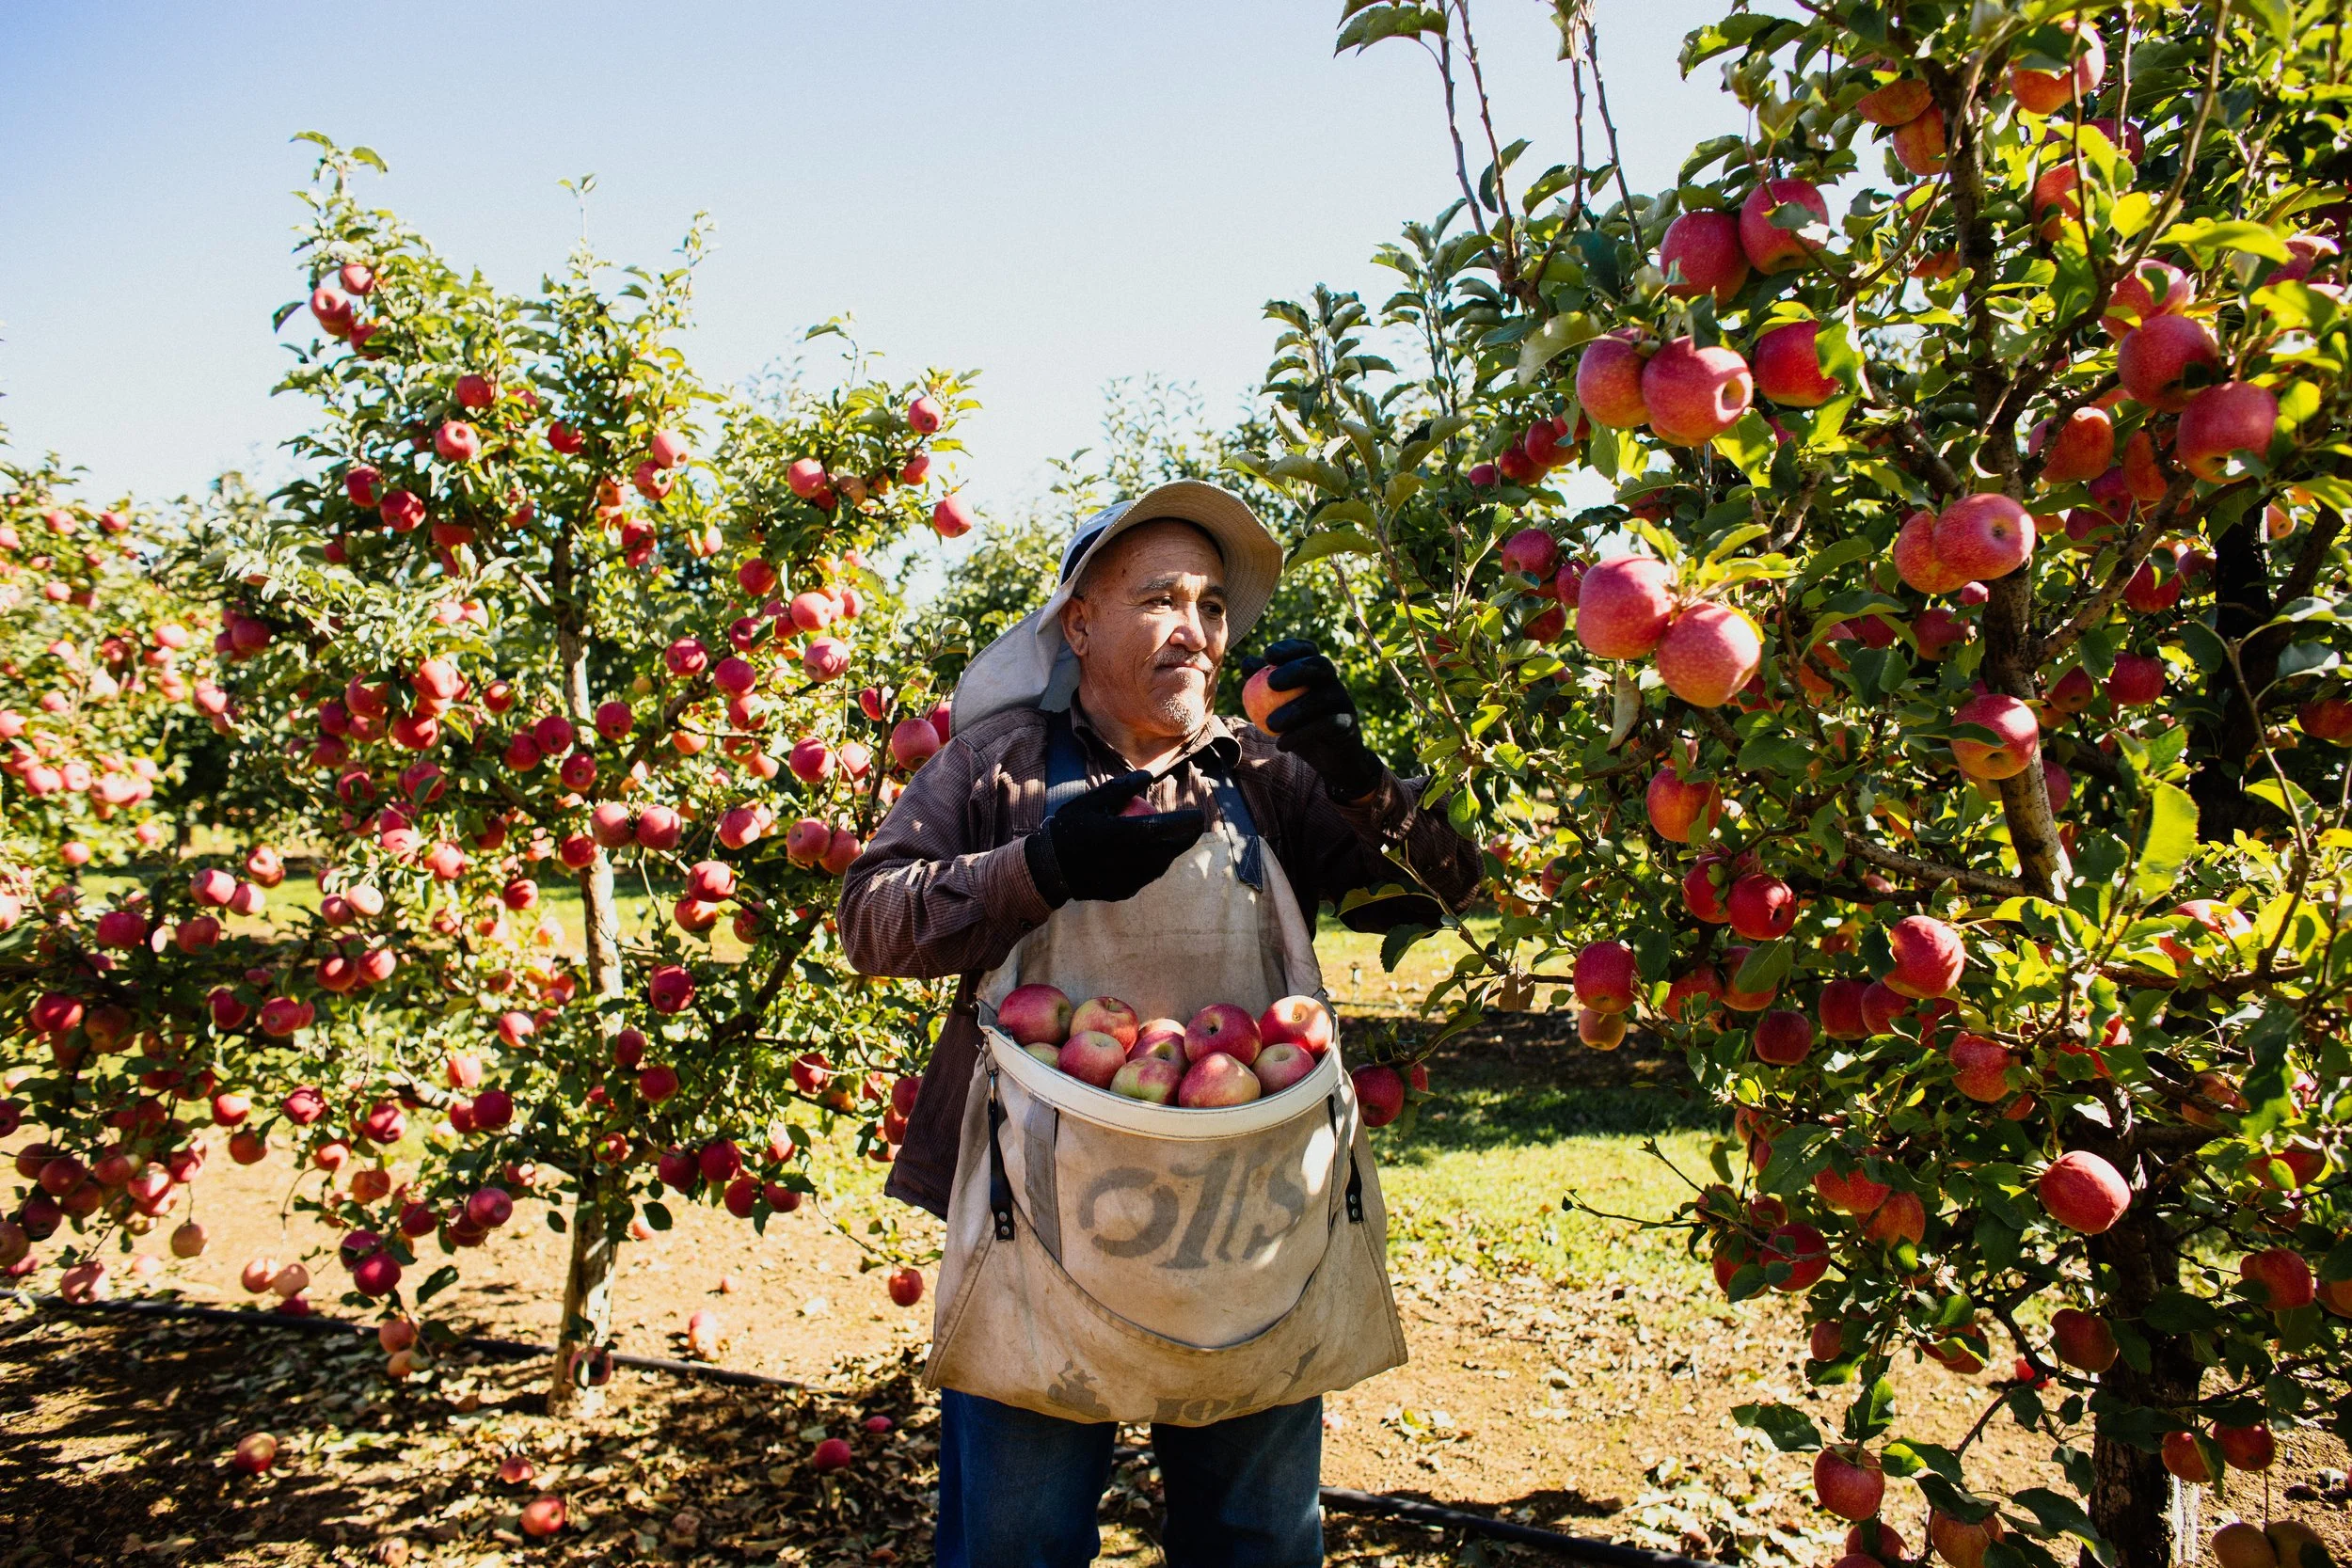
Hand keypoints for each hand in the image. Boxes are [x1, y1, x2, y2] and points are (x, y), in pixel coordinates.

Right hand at [1024, 770, 1204, 906]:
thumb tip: (1149, 775)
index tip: (1199, 815)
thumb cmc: (1069, 829)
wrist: (1048, 868)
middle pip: (1172, 849)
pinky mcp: (1124, 892)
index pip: (1170, 827)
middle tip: (1193, 827)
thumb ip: (1123, 788)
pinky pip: (1146, 877)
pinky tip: (1150, 856)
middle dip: (1187, 838)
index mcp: (1127, 835)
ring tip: (1174, 840)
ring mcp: (1130, 880)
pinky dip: (1152, 865)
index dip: (1189, 821)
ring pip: (1162, 865)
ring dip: (1171, 852)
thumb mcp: (1092, 801)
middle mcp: (1133, 861)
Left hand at [1247, 638, 1383, 799]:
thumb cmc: (1296, 726)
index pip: (1307, 649)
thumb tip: (1247, 662)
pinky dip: (1302, 734)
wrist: (1326, 757)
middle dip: (1296, 669)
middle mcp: (1333, 680)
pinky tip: (1282, 744)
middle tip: (1271, 683)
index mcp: (1316, 671)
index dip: (1289, 648)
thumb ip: (1260, 685)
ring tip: (1271, 724)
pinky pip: (1326, 725)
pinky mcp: (1348, 723)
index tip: (1267, 654)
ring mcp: (1344, 700)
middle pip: (1320, 665)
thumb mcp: (1275, 707)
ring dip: (1295, 710)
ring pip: (1322, 698)